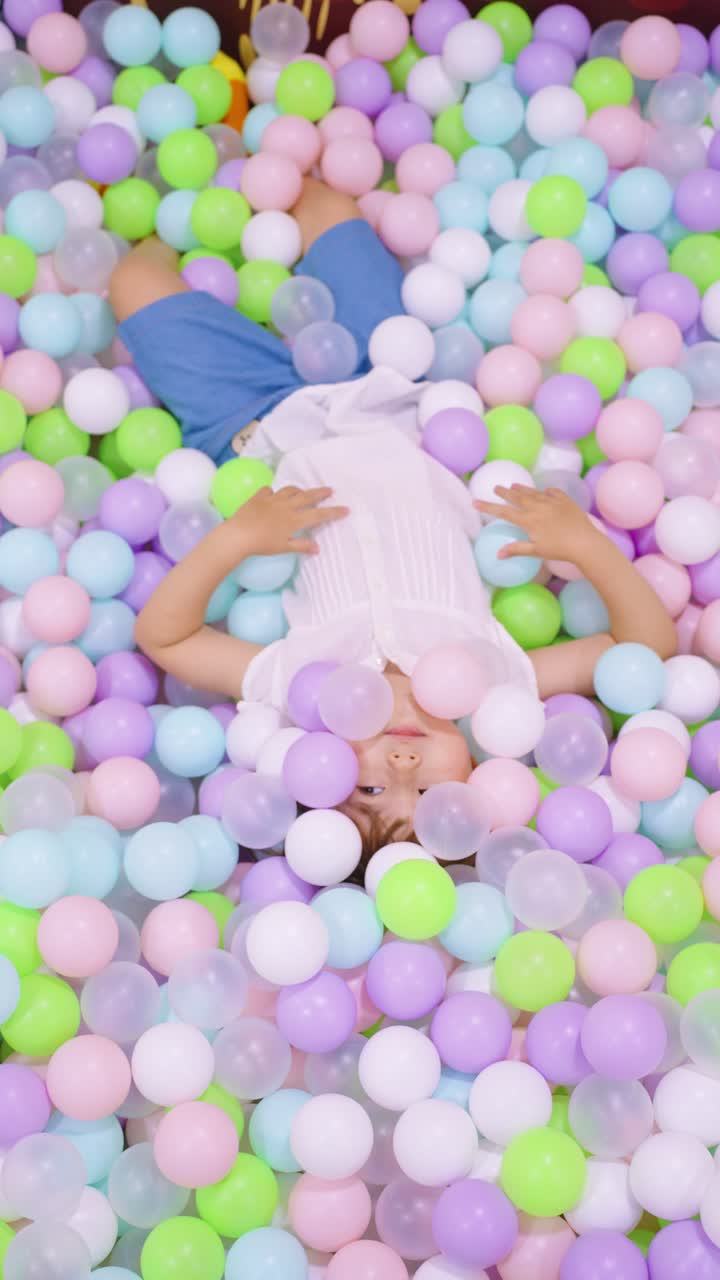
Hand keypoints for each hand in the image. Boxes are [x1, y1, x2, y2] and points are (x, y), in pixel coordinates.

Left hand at [233, 485, 348, 556]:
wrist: (238, 535)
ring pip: (289, 490)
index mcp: (294, 520)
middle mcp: (285, 506)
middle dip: (320, 493)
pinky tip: (273, 495)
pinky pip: (268, 491)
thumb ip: (301, 546)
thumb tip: (317, 548)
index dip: (333, 512)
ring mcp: (272, 499)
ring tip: (303, 492)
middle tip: (330, 490)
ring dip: (299, 490)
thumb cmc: (262, 545)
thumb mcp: (283, 547)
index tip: (346, 509)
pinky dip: (273, 492)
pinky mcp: (258, 497)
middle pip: (307, 496)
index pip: (318, 515)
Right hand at [474, 485, 598, 561]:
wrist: (585, 542)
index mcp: (529, 521)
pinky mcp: (565, 500)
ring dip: (522, 488)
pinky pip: (552, 492)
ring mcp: (552, 502)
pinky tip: (544, 491)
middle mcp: (538, 507)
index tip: (476, 501)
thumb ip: (517, 549)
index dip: (488, 507)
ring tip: (513, 485)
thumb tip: (498, 554)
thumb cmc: (559, 550)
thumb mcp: (536, 551)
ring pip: (533, 492)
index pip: (504, 512)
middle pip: (517, 497)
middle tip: (496, 488)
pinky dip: (546, 492)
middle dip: (505, 492)